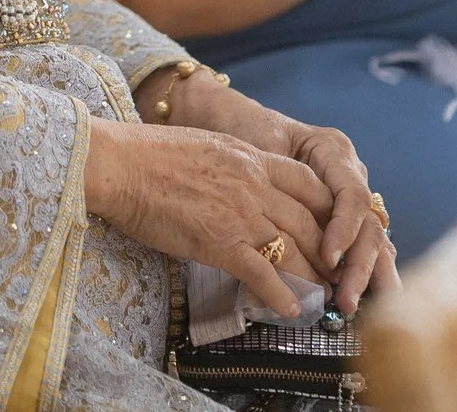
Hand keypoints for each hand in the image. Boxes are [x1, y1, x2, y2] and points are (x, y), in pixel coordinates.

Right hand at [153, 80, 397, 313]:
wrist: (118, 164)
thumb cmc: (146, 153)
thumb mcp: (203, 146)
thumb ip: (230, 164)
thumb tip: (237, 180)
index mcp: (249, 157)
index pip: (308, 182)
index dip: (329, 208)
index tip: (336, 227)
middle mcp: (254, 184)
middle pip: (310, 221)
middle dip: (330, 251)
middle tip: (338, 272)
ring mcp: (240, 214)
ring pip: (295, 249)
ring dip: (314, 278)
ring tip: (323, 297)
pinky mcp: (220, 242)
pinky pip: (263, 274)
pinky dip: (281, 295)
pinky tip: (290, 310)